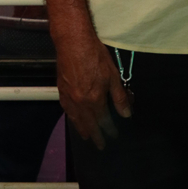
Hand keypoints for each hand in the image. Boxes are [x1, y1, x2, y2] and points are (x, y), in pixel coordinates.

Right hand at [54, 26, 130, 148]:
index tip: (114, 137)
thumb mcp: (113, 75)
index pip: (103, 121)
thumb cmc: (95, 56)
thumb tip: (126, 114)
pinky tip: (74, 118)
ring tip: (86, 137)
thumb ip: (119, 97)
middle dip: (95, 136)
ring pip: (75, 119)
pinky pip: (67, 110)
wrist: (73, 42)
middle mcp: (80, 103)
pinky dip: (72, 118)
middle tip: (100, 146)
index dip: (109, 130)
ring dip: (82, 129)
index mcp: (94, 100)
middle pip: (88, 124)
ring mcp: (69, 97)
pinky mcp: (61, 90)